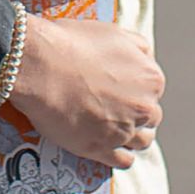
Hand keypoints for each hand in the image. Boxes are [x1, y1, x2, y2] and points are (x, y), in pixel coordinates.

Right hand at [8, 17, 164, 169]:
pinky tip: (105, 143)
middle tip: (115, 104)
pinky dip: (117, 154)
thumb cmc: (71, 44)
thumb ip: (137, 47)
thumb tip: (144, 57)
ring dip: (130, 135)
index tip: (121, 86)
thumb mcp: (113, 32)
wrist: (40, 65)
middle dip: (136, 112)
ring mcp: (124, 132)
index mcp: (150, 78)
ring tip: (112, 125)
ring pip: (141, 141)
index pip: (154, 89)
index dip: (136, 87)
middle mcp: (144, 107)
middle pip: (150, 116)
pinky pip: (123, 161)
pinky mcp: (102, 150)